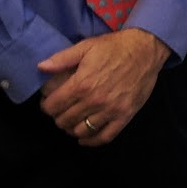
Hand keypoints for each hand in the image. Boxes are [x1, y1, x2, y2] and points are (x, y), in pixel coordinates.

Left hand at [37, 27, 171, 145]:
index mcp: (81, 84)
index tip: (48, 102)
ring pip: (81, 131)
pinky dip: (91, 141)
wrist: (146, 50)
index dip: (46, 106)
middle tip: (61, 110)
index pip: (53, 106)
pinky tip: (85, 137)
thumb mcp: (86, 46)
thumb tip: (41, 67)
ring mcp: (110, 111)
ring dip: (72, 128)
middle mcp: (94, 101)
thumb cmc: (114, 47)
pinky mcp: (124, 116)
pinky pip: (104, 137)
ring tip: (72, 121)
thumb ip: (62, 59)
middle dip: (58, 117)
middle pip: (64, 121)